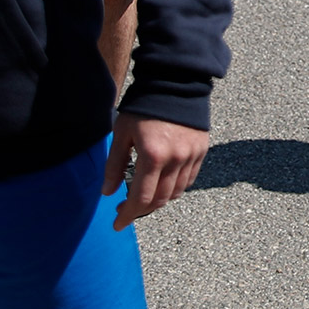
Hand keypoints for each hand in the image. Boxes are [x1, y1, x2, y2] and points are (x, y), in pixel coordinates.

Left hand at [103, 113, 208, 230]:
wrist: (175, 84)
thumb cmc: (143, 107)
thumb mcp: (122, 133)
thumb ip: (114, 165)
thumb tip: (107, 192)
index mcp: (153, 155)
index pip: (141, 198)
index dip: (128, 215)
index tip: (117, 224)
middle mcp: (175, 159)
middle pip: (160, 200)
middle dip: (140, 210)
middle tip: (125, 210)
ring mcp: (191, 156)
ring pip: (175, 193)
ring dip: (158, 200)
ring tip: (143, 197)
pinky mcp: (201, 151)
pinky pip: (189, 180)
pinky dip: (175, 188)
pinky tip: (162, 184)